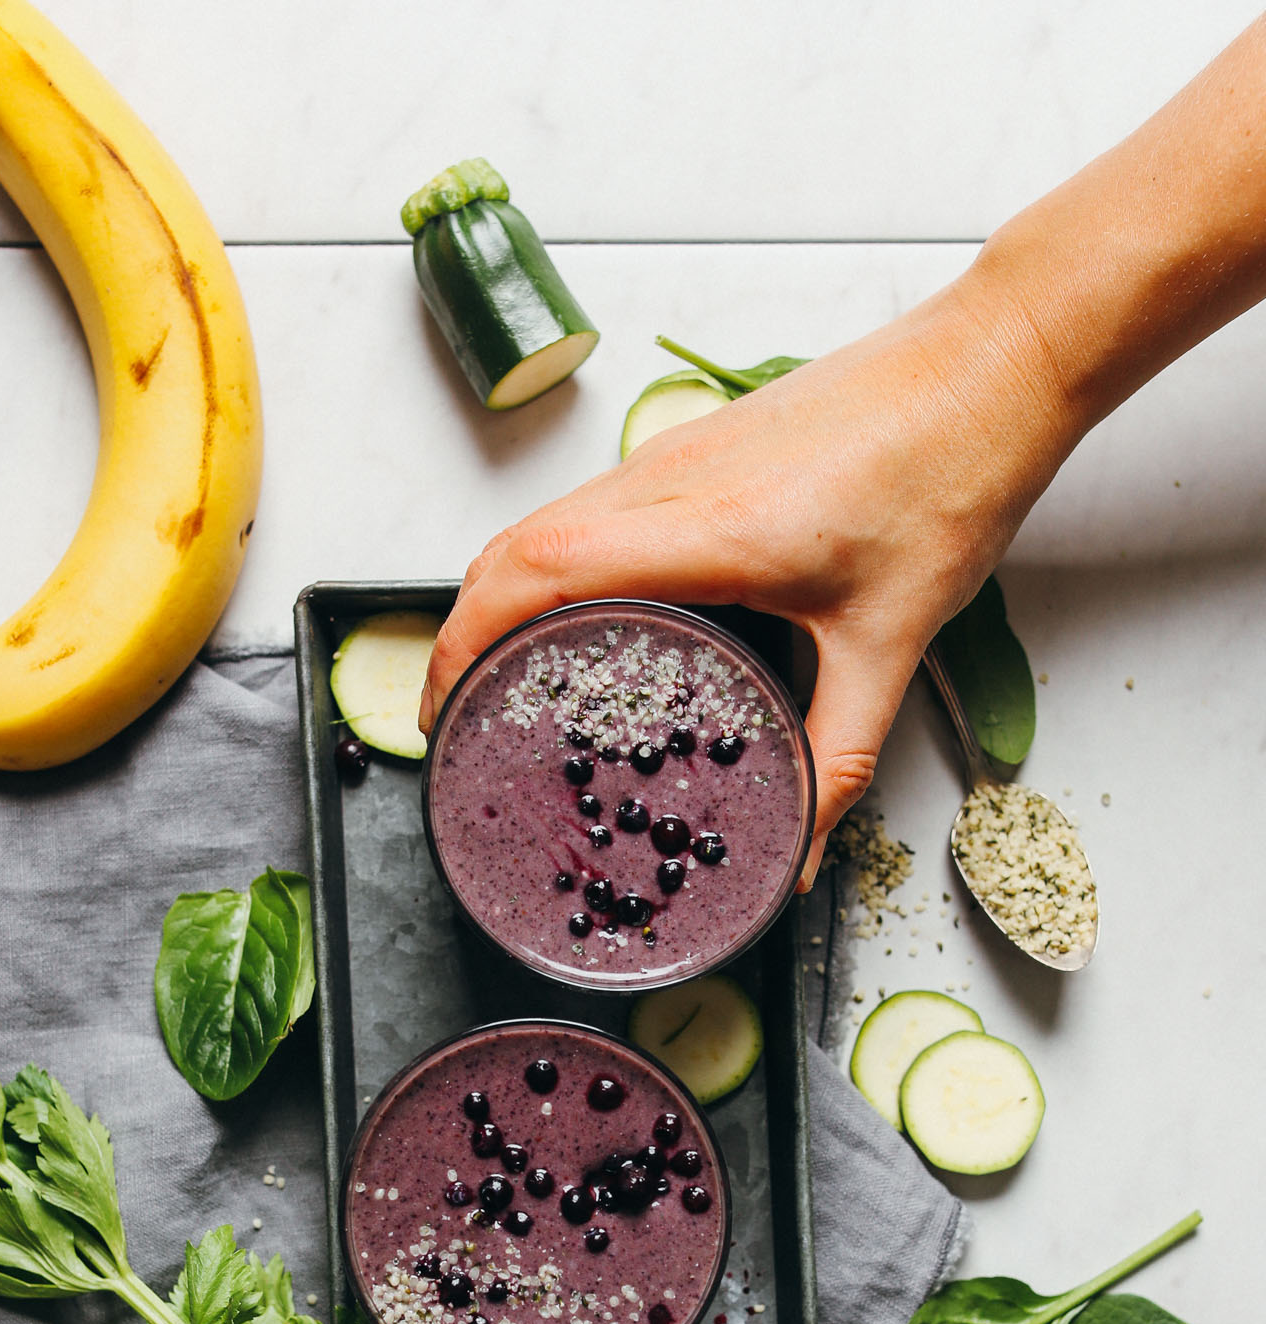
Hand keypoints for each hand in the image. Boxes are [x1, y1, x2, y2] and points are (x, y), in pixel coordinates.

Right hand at [422, 281, 1070, 885]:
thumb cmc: (948, 475)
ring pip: (548, 520)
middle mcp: (671, 480)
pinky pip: (593, 505)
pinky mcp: (700, 446)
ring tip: (505, 678)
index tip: (444, 711)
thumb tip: (799, 846)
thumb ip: (838, 754)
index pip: (535, 573)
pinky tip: (583, 619)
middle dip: (464, 632)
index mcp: (706, 528)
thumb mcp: (894, 641)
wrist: (995, 361)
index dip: (466, 643)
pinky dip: (555, 564)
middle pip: (514, 547)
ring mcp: (680, 454)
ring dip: (504, 594)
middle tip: (460, 716)